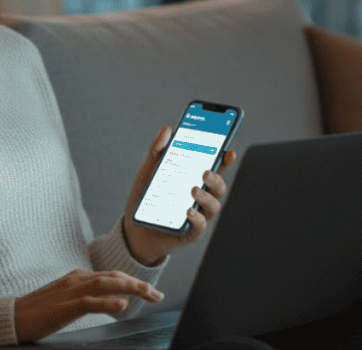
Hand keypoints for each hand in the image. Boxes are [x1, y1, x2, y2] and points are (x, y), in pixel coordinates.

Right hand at [14, 269, 163, 341]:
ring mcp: (71, 291)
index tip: (149, 291)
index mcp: (78, 277)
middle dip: (138, 284)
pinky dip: (108, 302)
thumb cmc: (39, 311)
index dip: (133, 282)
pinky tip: (122, 305)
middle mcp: (77, 279)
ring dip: (131, 288)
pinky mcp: (65, 306)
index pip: (112, 275)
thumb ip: (87, 296)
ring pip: (107, 284)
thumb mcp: (66, 299)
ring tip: (148, 294)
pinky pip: (90, 302)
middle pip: (114, 277)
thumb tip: (114, 300)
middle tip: (157, 294)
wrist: (13, 316)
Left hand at [122, 125, 236, 265]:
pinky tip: (188, 211)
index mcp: (194, 180)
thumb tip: (167, 129)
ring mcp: (197, 215)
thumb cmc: (145, 199)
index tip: (229, 151)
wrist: (133, 229)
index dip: (224, 160)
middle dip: (217, 178)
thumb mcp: (148, 172)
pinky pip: (199, 227)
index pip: (214, 168)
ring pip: (213, 206)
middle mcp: (200, 198)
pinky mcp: (189, 233)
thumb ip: (157, 152)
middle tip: (205, 172)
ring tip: (193, 190)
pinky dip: (197, 219)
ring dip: (206, 197)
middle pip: (218, 187)